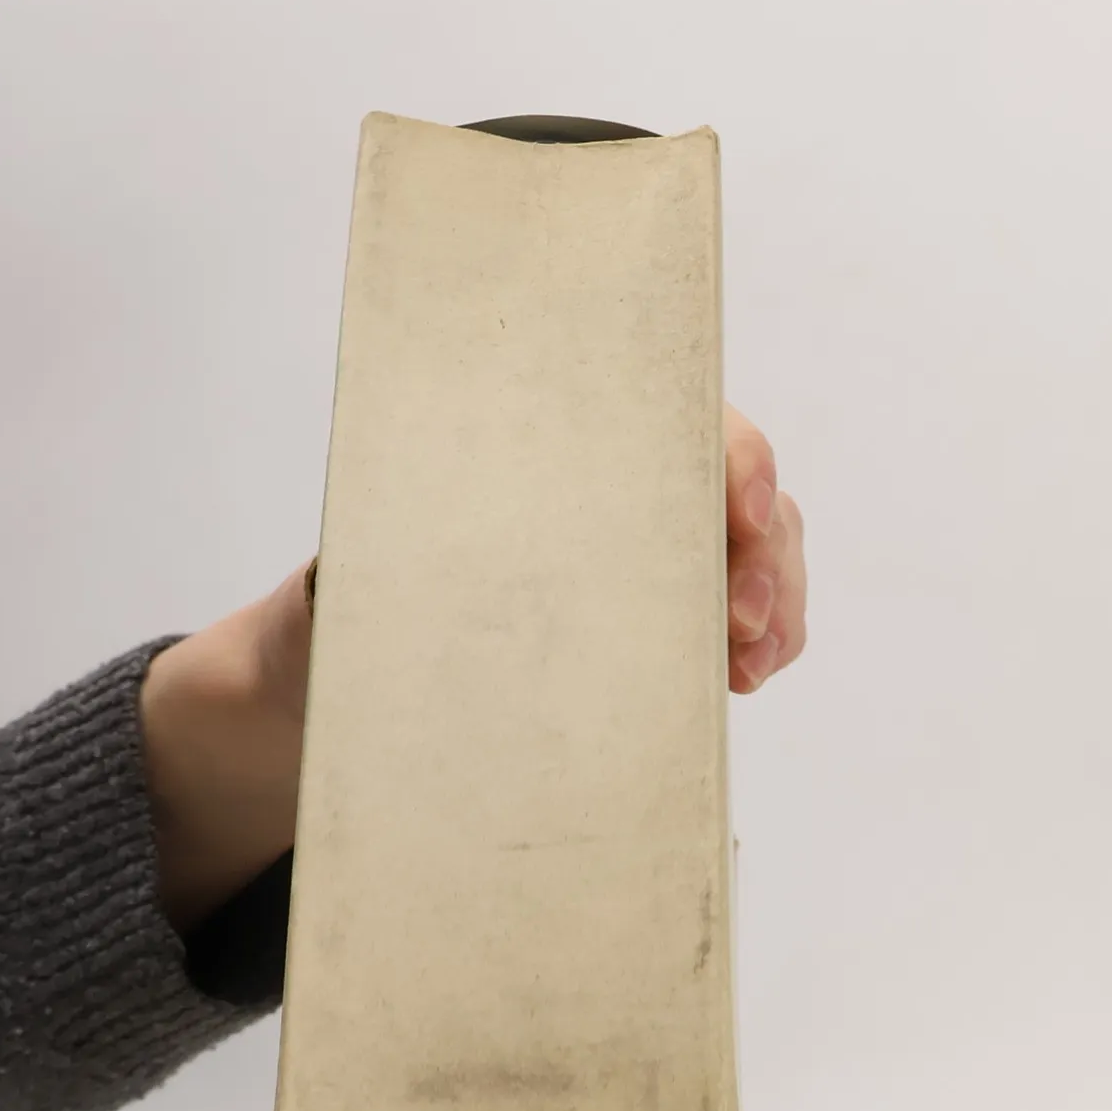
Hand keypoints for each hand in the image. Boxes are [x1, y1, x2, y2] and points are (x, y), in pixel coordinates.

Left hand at [141, 404, 805, 927]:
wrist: (338, 686)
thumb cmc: (349, 613)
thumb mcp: (357, 582)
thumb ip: (388, 562)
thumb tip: (391, 563)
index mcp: (552, 448)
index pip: (673, 424)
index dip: (731, 460)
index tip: (742, 511)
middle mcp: (611, 486)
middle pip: (734, 488)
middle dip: (760, 551)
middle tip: (740, 626)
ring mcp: (647, 552)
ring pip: (756, 550)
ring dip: (773, 603)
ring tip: (749, 667)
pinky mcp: (658, 620)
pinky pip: (744, 615)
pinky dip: (764, 642)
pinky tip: (744, 679)